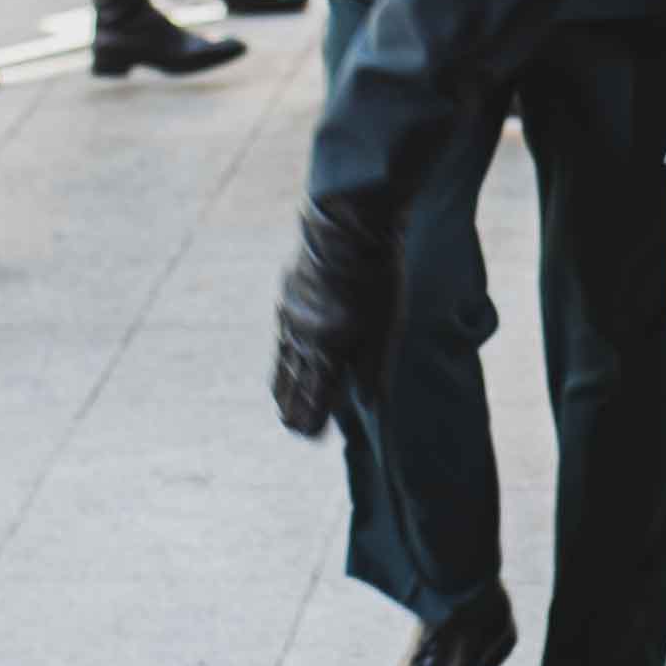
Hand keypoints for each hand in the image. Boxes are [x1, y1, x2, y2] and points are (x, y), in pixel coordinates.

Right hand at [270, 189, 407, 436]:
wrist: (346, 229)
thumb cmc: (373, 281)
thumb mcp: (385, 330)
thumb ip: (373, 370)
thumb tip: (368, 405)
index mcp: (325, 353)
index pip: (313, 400)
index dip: (312, 421)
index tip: (310, 436)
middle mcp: (300, 340)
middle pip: (291, 387)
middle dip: (293, 411)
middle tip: (294, 429)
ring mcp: (289, 318)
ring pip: (281, 363)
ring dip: (283, 387)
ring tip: (282, 403)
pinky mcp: (287, 297)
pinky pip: (281, 336)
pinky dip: (282, 356)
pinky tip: (284, 356)